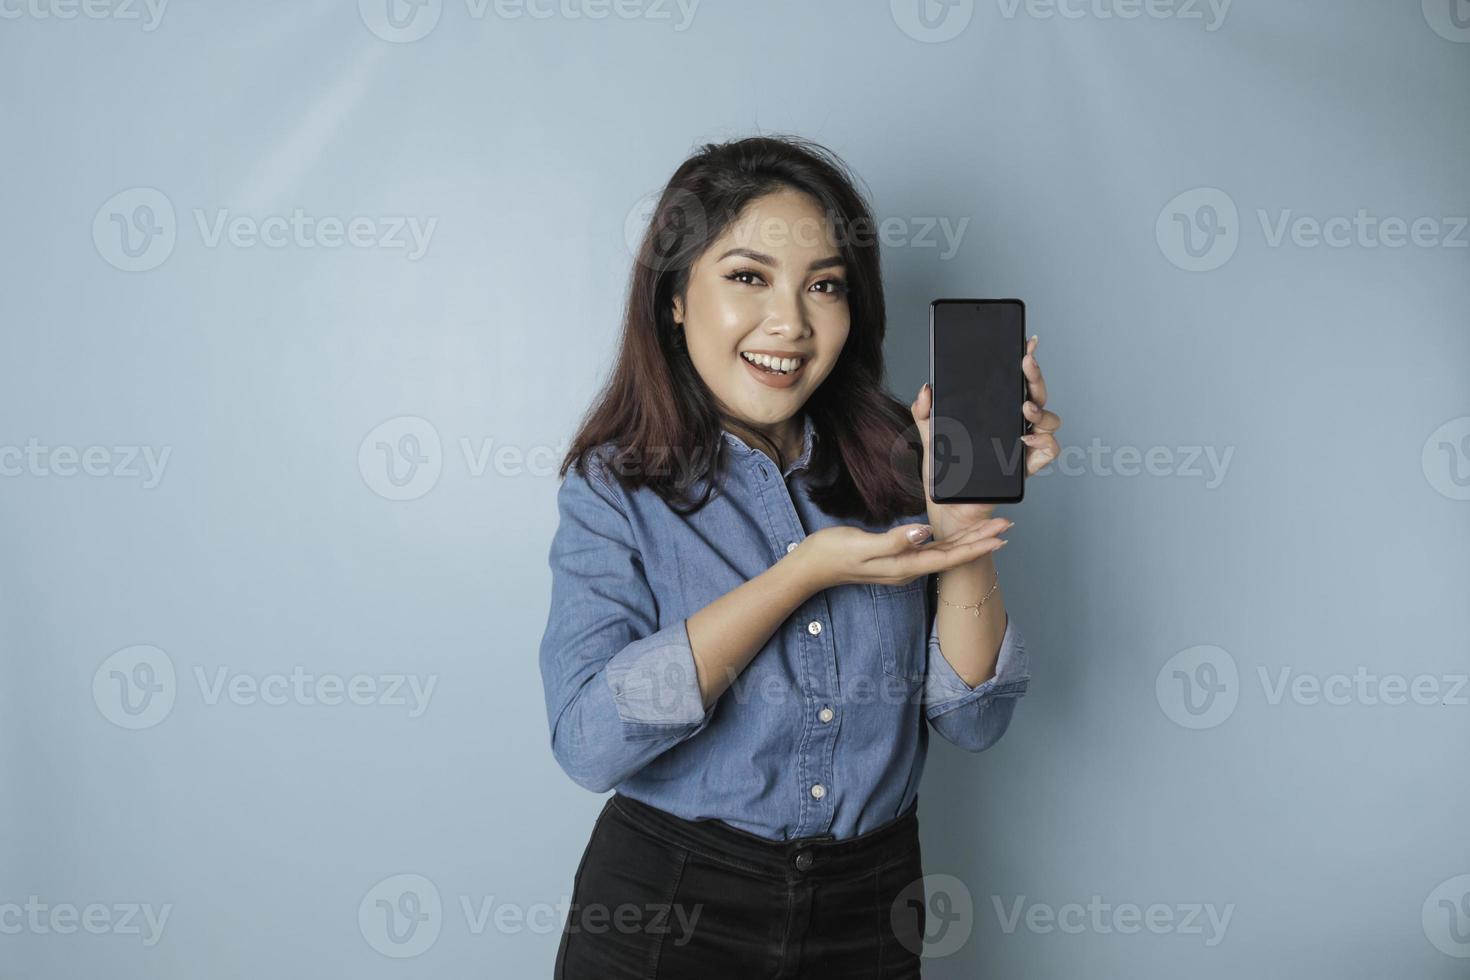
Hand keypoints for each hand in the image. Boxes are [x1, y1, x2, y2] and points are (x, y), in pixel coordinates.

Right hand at [792, 520, 1010, 591]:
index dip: (976, 546)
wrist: (810, 567)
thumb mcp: (861, 545)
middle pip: (952, 554)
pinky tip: (956, 536)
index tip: (1000, 535)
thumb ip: (893, 541)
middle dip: (981, 541)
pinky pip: (930, 549)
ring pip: (944, 552)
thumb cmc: (831, 553)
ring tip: (992, 530)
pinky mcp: (895, 557)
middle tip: (1007, 526)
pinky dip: (949, 541)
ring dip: (969, 541)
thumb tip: (923, 532)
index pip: (949, 556)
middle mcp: (908, 567)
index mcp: (904, 565)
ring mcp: (902, 564)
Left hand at [911, 334, 1062, 538]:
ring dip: (1041, 410)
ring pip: (1051, 420)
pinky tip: (1026, 437)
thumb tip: (926, 388)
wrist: (948, 505)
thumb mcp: (930, 435)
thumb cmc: (945, 471)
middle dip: (1036, 375)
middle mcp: (1015, 425)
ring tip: (1024, 407)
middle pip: (1038, 395)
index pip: (1016, 382)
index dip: (1027, 361)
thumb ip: (924, 411)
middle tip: (1026, 363)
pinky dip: (1043, 442)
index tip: (1029, 341)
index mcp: (997, 413)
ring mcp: (1024, 445)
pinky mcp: (1026, 466)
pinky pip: (1049, 450)